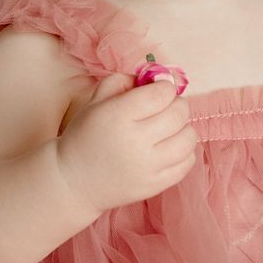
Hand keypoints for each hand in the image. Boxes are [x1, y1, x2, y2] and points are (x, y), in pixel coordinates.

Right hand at [57, 71, 196, 216]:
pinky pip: (188, 163)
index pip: (161, 94)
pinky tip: (169, 148)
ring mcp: (148, 166)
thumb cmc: (85, 136)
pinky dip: (185, 151)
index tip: (159, 90)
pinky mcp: (156, 185)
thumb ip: (123, 81)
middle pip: (179, 113)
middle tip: (165, 108)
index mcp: (118, 116)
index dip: (165, 86)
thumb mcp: (95, 101)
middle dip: (176, 105)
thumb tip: (156, 77)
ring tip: (169, 129)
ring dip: (183, 128)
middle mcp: (135, 141)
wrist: (73, 181)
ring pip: (188, 138)